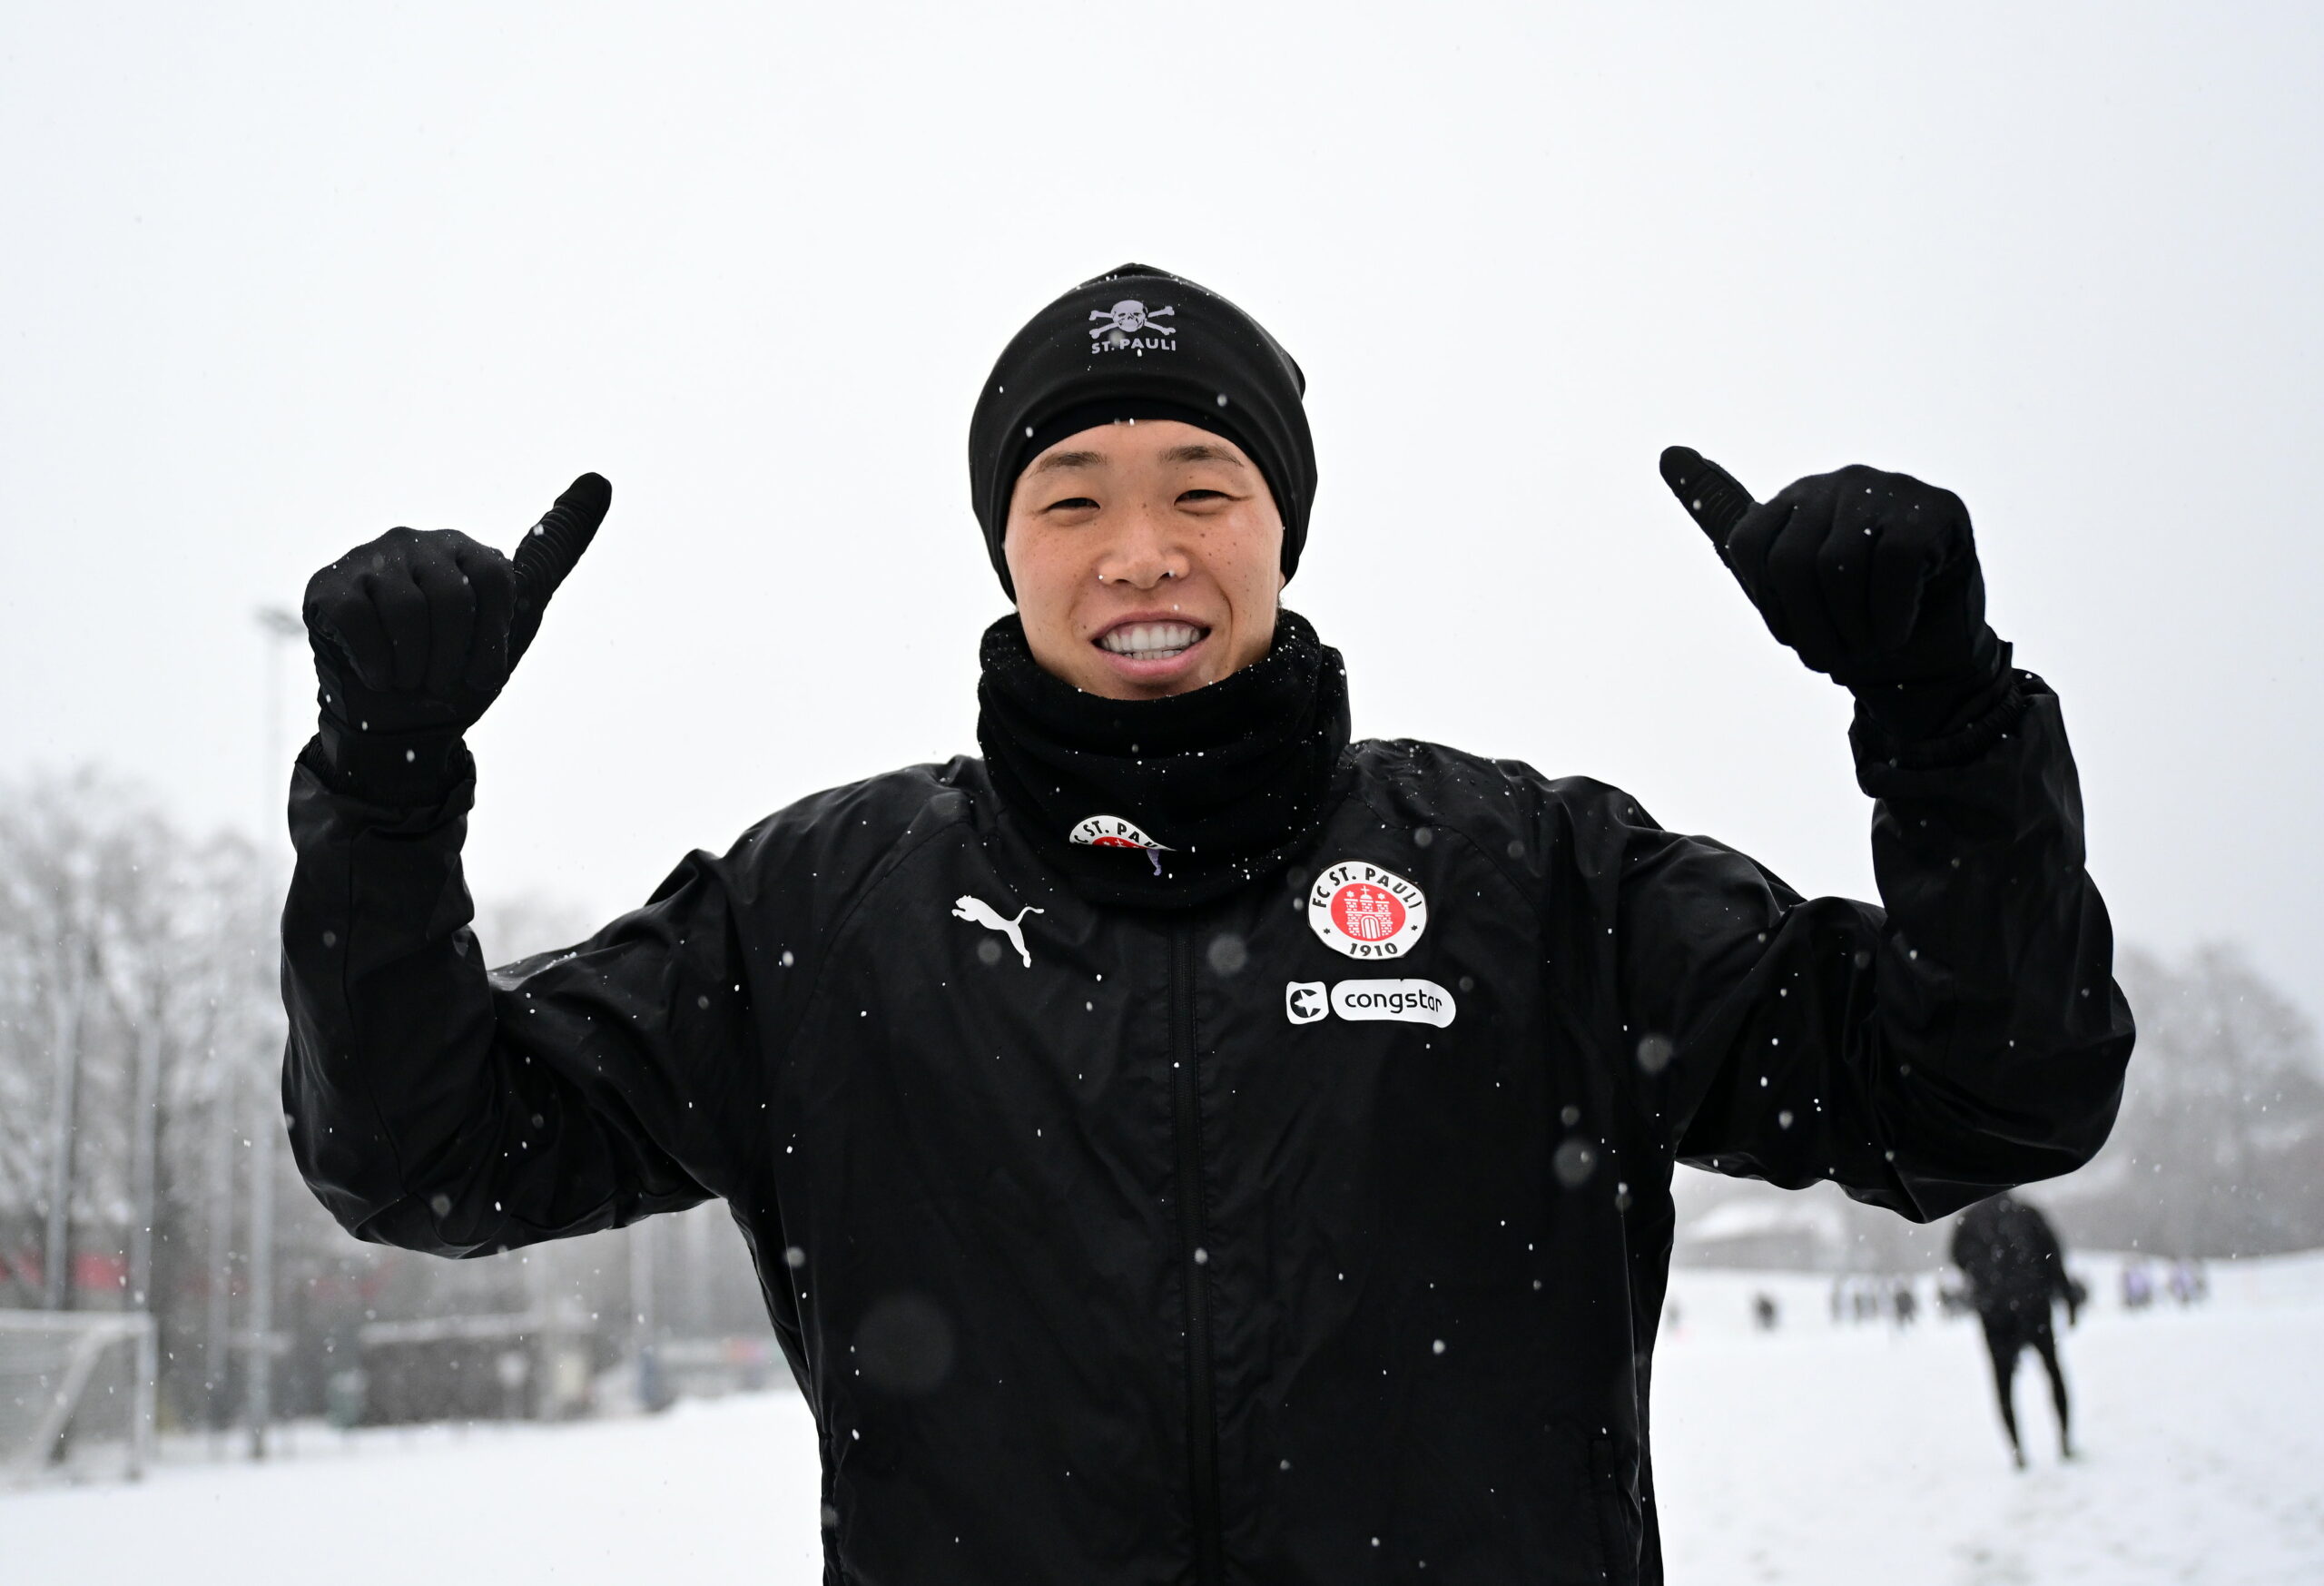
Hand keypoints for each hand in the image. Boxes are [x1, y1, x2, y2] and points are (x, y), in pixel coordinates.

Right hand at [302, 472, 608, 754]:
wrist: (402, 724)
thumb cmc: (461, 668)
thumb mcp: (519, 610)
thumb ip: (556, 545)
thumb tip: (600, 478)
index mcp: (466, 551)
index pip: (497, 580)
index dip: (492, 639)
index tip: (482, 669)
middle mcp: (416, 544)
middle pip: (451, 599)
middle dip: (452, 657)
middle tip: (440, 679)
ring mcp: (369, 561)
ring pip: (406, 613)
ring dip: (414, 667)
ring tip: (409, 679)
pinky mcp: (327, 587)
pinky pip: (359, 623)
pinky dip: (377, 665)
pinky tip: (379, 676)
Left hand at [1658, 448, 1996, 692]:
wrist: (1928, 663)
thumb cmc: (1848, 623)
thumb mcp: (1776, 585)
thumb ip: (1724, 521)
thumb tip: (1668, 451)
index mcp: (1792, 501)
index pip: (1745, 545)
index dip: (1767, 605)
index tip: (1795, 632)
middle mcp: (1835, 485)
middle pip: (1789, 562)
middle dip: (1808, 628)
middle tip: (1834, 657)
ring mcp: (1887, 490)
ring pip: (1838, 566)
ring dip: (1851, 629)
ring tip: (1869, 644)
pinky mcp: (1935, 509)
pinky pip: (1892, 564)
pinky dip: (1889, 615)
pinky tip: (1897, 630)